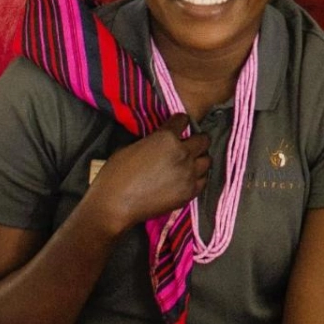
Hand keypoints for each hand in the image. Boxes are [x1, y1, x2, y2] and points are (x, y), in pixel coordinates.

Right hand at [88, 114, 210, 232]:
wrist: (115, 204)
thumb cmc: (116, 174)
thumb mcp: (132, 146)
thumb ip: (152, 141)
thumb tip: (159, 142)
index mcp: (166, 137)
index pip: (183, 120)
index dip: (180, 122)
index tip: (178, 126)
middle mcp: (183, 153)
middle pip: (203, 140)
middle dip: (197, 139)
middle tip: (190, 144)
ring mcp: (189, 174)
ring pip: (207, 160)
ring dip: (199, 159)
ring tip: (190, 162)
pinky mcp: (190, 192)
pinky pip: (203, 180)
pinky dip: (198, 177)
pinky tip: (188, 178)